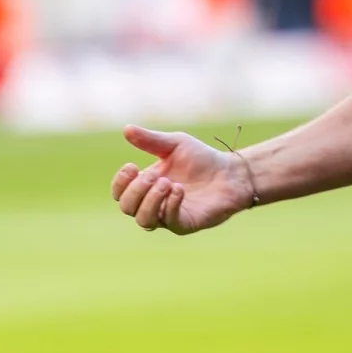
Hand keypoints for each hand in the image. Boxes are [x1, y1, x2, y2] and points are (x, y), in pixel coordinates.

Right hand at [110, 125, 254, 234]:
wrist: (231, 172)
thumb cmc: (202, 158)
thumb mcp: (175, 144)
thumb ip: (151, 140)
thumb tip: (126, 129)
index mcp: (146, 185)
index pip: (119, 193)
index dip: (119, 182)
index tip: (132, 166)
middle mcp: (153, 203)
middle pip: (127, 207)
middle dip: (136, 191)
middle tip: (154, 176)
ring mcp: (168, 215)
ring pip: (144, 220)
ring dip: (150, 201)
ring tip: (166, 183)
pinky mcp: (185, 223)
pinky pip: (169, 222)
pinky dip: (170, 206)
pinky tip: (179, 190)